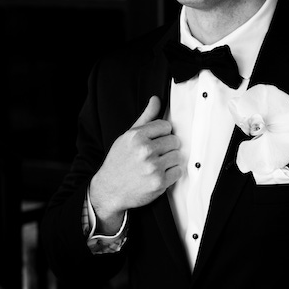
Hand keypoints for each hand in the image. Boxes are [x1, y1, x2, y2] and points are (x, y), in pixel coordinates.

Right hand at [89, 96, 181, 233]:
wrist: (110, 189)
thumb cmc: (119, 161)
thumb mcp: (128, 136)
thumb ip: (145, 118)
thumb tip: (157, 99)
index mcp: (136, 136)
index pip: (166, 126)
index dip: (162, 134)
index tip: (155, 141)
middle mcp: (145, 150)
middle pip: (174, 140)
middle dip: (167, 147)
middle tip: (156, 155)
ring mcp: (153, 167)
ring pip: (178, 156)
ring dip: (170, 161)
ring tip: (156, 165)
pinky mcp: (159, 182)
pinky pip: (178, 171)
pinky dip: (172, 174)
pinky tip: (159, 174)